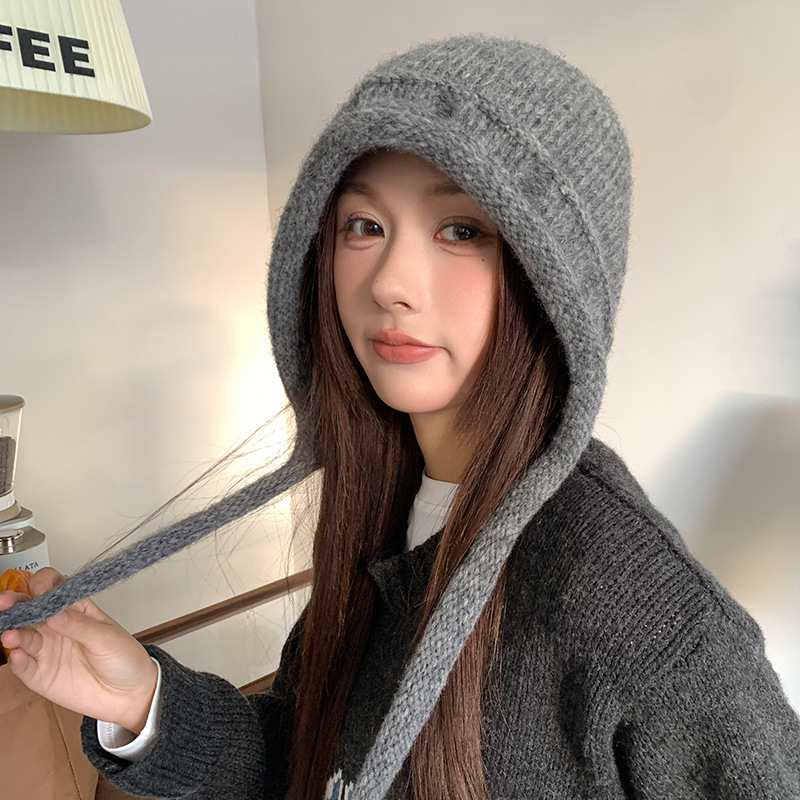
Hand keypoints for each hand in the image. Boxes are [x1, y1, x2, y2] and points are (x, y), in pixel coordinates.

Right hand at [0, 567, 157, 734]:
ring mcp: (46, 649)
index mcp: (76, 609)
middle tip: (6, 603)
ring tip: (11, 635)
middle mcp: (56, 626)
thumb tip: (56, 613)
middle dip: (15, 603)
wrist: (128, 694)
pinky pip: (22, 665)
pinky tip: (17, 656)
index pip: (54, 587)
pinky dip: (16, 660)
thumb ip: (80, 626)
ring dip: (12, 633)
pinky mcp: (39, 674)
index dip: (44, 583)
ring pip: (21, 636)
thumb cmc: (123, 658)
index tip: (39, 587)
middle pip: (29, 609)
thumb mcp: (107, 637)